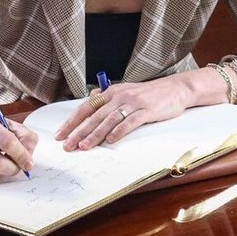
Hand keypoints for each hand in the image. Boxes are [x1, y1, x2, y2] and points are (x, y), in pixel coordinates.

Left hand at [54, 78, 194, 150]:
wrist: (176, 89)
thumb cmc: (150, 94)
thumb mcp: (126, 92)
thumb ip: (109, 99)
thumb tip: (90, 104)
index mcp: (112, 92)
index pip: (86, 107)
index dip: (72, 121)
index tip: (60, 134)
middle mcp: (119, 95)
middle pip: (94, 116)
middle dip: (79, 132)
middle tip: (67, 146)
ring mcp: (133, 102)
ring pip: (109, 120)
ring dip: (95, 134)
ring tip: (84, 147)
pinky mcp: (147, 110)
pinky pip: (130, 122)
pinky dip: (119, 131)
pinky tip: (111, 141)